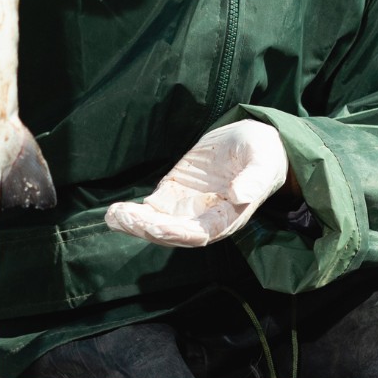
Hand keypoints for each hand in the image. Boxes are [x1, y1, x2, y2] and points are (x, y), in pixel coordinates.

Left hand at [105, 120, 288, 246]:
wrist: (254, 144)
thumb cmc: (264, 155)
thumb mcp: (263, 163)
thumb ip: (254, 180)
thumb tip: (238, 195)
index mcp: (227, 218)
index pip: (199, 234)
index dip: (176, 232)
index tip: (154, 225)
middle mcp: (204, 220)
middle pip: (172, 233)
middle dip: (146, 228)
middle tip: (122, 217)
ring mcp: (187, 209)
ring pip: (157, 224)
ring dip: (135, 223)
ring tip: (114, 215)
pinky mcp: (174, 194)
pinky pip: (152, 209)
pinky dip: (134, 213)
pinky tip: (116, 211)